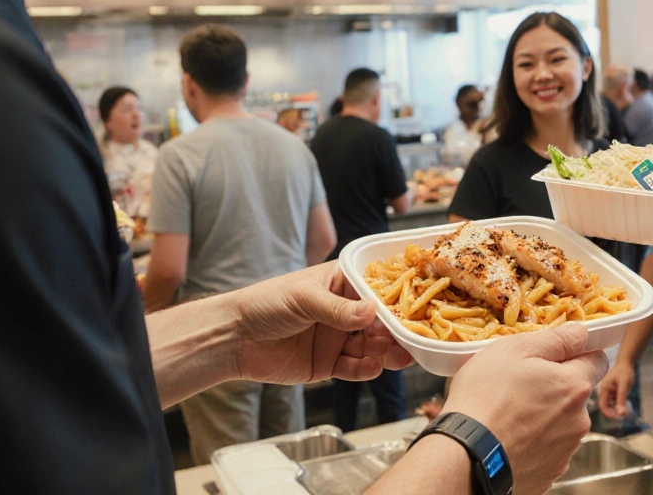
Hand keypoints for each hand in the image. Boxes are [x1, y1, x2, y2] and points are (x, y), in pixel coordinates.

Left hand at [233, 261, 412, 383]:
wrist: (234, 338)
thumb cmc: (266, 303)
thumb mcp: (304, 298)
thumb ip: (338, 308)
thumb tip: (372, 311)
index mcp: (341, 284)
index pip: (378, 289)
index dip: (398, 298)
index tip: (418, 306)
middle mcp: (345, 311)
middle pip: (382, 322)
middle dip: (399, 330)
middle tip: (414, 338)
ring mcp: (338, 338)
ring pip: (373, 347)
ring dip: (387, 351)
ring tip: (398, 356)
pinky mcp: (329, 364)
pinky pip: (355, 369)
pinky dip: (366, 369)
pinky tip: (372, 367)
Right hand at [441, 323, 608, 494]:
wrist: (466, 455)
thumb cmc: (486, 397)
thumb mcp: (515, 350)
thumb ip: (556, 339)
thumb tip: (581, 332)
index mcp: (574, 386)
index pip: (597, 360)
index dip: (577, 353)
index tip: (555, 354)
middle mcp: (579, 420)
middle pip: (576, 393)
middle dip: (556, 386)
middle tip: (521, 383)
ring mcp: (566, 449)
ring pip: (563, 421)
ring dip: (545, 414)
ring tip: (509, 413)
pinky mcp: (550, 471)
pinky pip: (548, 447)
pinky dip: (534, 439)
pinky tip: (510, 435)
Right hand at [598, 357, 635, 418]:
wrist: (626, 362)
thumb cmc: (624, 373)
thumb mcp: (624, 387)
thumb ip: (621, 400)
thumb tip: (621, 414)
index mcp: (604, 389)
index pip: (602, 406)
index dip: (609, 414)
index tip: (618, 419)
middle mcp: (603, 391)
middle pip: (606, 406)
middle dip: (614, 412)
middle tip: (625, 417)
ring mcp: (607, 391)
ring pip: (611, 405)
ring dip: (618, 409)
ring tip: (628, 413)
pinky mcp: (612, 391)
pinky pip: (614, 401)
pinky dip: (620, 405)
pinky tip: (627, 408)